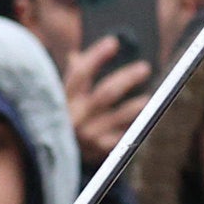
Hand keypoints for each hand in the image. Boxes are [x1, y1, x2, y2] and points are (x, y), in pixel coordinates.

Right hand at [63, 37, 153, 168]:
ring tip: (149, 98)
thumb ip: (73, 79)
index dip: (97, 56)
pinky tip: (146, 120)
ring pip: (119, 115)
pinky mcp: (100, 149)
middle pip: (106, 93)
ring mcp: (89, 134)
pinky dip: (135, 126)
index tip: (113, 42)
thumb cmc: (65, 120)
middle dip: (127, 78)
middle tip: (144, 67)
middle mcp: (75, 117)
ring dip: (136, 105)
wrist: (54, 161)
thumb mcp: (64, 99)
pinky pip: (124, 136)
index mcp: (64, 99)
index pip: (80, 73)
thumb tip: (75, 55)